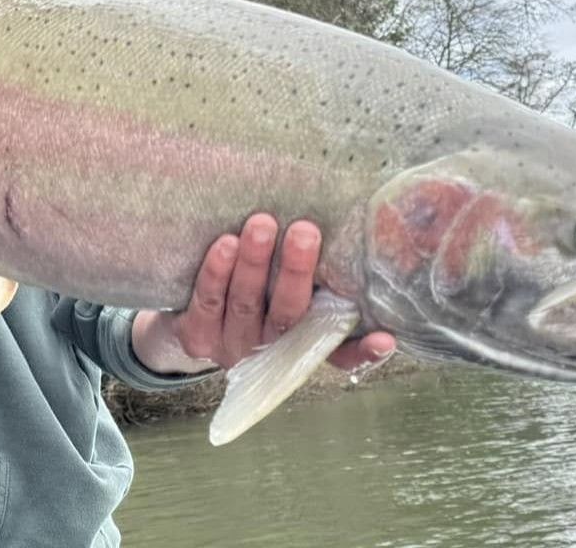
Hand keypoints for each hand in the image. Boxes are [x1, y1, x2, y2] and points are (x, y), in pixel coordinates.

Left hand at [132, 214, 394, 373]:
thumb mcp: (289, 285)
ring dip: (254, 264)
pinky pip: (208, 303)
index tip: (386, 337)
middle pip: (290, 314)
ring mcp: (234, 347)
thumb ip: (317, 270)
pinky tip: (225, 244)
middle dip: (296, 271)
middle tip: (304, 231)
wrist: (190, 319)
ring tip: (261, 224)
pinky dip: (216, 273)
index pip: (342, 353)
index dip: (365, 351)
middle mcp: (273, 350)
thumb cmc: (257, 289)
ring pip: (246, 304)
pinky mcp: (199, 338)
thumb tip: (348, 222)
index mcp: (305, 341)